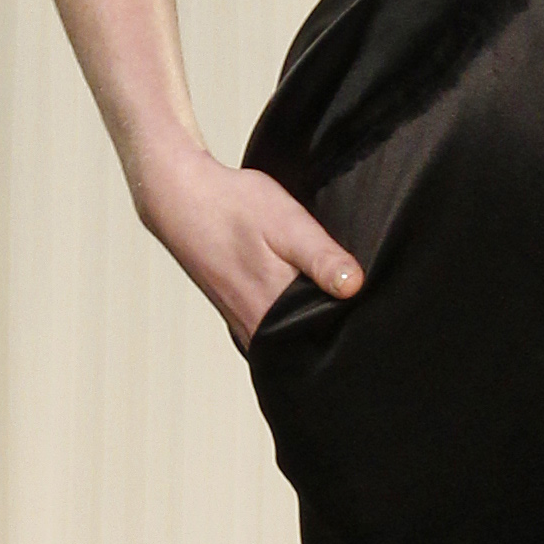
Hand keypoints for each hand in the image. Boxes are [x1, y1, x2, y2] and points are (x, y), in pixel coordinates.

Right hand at [138, 148, 363, 345]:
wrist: (181, 199)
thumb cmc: (232, 206)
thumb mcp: (287, 223)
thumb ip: (322, 258)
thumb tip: (353, 287)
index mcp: (274, 311)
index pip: (327, 339)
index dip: (350, 325)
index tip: (362, 308)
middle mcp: (258, 328)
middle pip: (310, 344)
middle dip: (333, 328)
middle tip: (346, 298)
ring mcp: (245, 326)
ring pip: (292, 340)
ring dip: (311, 323)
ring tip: (325, 296)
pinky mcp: (238, 318)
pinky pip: (275, 332)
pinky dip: (291, 319)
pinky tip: (298, 296)